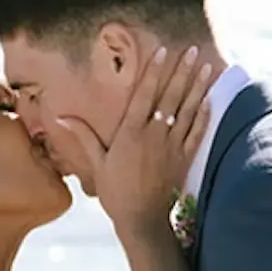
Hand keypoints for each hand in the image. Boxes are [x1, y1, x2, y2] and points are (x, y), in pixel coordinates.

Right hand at [48, 46, 212, 231]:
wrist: (141, 221)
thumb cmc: (115, 192)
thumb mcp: (97, 163)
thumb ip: (83, 137)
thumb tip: (61, 117)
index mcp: (131, 133)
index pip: (145, 95)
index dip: (154, 71)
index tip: (163, 50)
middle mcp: (154, 136)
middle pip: (171, 97)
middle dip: (182, 71)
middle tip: (193, 49)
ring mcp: (172, 147)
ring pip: (188, 110)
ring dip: (198, 87)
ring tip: (207, 66)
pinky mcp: (184, 159)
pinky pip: (197, 132)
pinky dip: (204, 115)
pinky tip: (210, 98)